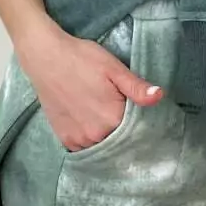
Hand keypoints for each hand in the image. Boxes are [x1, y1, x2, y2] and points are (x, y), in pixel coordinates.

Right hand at [16, 21, 165, 151]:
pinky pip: (84, 148)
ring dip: (107, 138)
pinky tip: (92, 124)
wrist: (46, 57)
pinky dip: (91, 140)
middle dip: (124, 132)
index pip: (136, 132)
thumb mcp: (113, 68)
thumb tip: (160, 96)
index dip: (140, 125)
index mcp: (112, 119)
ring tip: (105, 117)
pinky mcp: (64, 138)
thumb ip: (136, 87)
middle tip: (121, 112)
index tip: (140, 116)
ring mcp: (77, 139)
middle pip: (119, 142)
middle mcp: (95, 135)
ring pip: (102, 146)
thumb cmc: (82, 58)